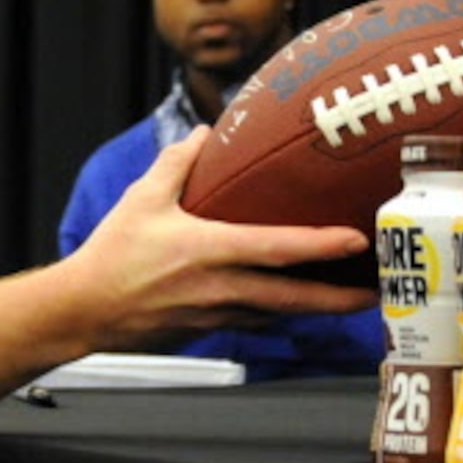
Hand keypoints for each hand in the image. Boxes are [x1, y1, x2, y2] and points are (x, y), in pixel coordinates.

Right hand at [67, 133, 373, 348]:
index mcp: (209, 251)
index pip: (278, 249)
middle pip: (296, 298)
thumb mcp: (141, 199)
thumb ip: (176, 163)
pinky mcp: (210, 328)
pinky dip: (284, 313)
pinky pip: (258, 321)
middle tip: (378, 291)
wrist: (84, 311)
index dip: (321, 246)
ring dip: (318, 308)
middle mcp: (222, 288)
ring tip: (352, 299)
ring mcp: (218, 314)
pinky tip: (299, 305)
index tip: (356, 241)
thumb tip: (201, 134)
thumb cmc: (111, 257)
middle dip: (341, 298)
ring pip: (282, 314)